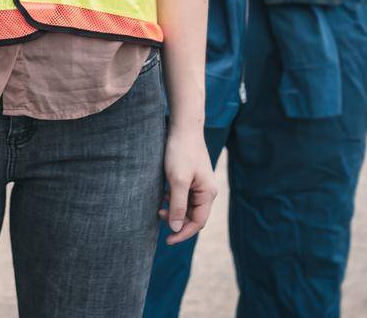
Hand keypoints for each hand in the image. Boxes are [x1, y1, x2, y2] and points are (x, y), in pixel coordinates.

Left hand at [159, 123, 217, 243]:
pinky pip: (185, 196)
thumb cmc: (181, 152)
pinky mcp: (193, 178)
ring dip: (175, 210)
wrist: (184, 127)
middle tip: (159, 216)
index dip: (183, 233)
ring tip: (160, 207)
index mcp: (208, 194)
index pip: (198, 222)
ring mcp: (200, 184)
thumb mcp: (177, 180)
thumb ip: (178, 205)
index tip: (168, 240)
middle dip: (177, 221)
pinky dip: (175, 200)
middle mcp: (207, 191)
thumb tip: (176, 228)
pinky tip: (164, 196)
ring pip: (188, 207)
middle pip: (194, 216)